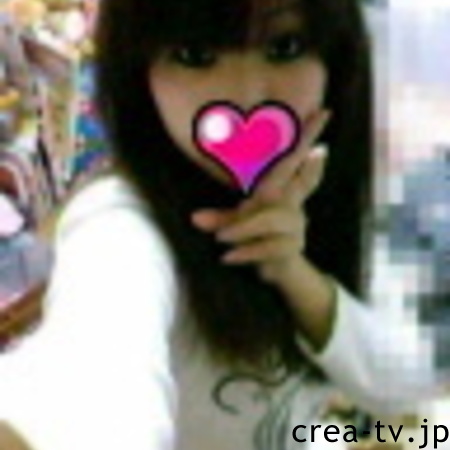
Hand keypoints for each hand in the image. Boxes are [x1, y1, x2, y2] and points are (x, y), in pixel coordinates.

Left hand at [191, 108, 330, 284]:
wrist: (277, 270)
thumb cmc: (258, 237)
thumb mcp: (238, 224)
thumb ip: (221, 218)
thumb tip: (195, 218)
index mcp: (281, 192)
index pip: (294, 160)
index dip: (307, 137)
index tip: (323, 112)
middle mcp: (292, 205)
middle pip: (305, 182)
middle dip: (310, 167)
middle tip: (322, 150)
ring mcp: (295, 226)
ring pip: (271, 220)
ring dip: (243, 228)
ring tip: (220, 239)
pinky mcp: (290, 248)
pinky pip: (268, 246)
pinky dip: (245, 251)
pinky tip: (228, 257)